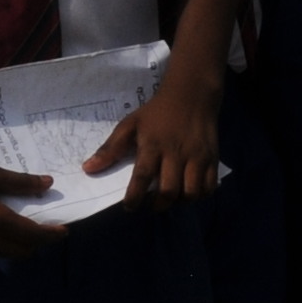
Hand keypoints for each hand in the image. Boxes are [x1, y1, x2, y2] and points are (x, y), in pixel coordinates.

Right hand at [0, 143, 54, 260]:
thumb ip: (20, 182)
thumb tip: (48, 184)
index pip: (31, 235)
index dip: (50, 235)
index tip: (63, 231)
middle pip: (21, 251)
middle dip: (37, 243)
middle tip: (45, 228)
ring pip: (4, 254)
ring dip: (18, 246)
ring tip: (24, 229)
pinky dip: (0, 245)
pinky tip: (0, 230)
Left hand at [101, 77, 218, 208]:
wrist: (192, 95)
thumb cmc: (157, 112)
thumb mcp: (131, 124)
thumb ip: (110, 148)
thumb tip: (88, 169)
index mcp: (153, 144)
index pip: (143, 176)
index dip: (134, 197)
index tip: (129, 207)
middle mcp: (177, 153)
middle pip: (169, 191)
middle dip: (158, 205)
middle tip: (150, 205)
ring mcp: (197, 157)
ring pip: (191, 193)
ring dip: (179, 202)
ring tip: (170, 198)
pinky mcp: (213, 158)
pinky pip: (209, 188)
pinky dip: (199, 196)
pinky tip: (188, 191)